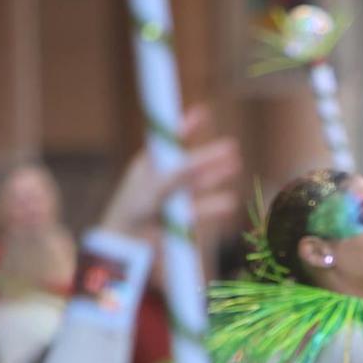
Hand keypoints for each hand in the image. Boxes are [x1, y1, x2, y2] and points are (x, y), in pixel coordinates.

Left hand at [98, 108, 241, 242]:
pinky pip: (203, 210)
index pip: (170, 142)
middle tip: (232, 147)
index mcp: (149, 167)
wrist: (126, 249)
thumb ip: (176, 175)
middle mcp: (162, 182)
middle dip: (211, 156)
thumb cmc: (133, 214)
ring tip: (235, 168)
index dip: (186, 127)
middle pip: (191, 164)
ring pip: (199, 186)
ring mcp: (173, 202)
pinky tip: (230, 203)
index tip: (202, 112)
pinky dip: (216, 205)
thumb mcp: (154, 189)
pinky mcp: (181, 223)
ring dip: (217, 177)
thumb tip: (197, 160)